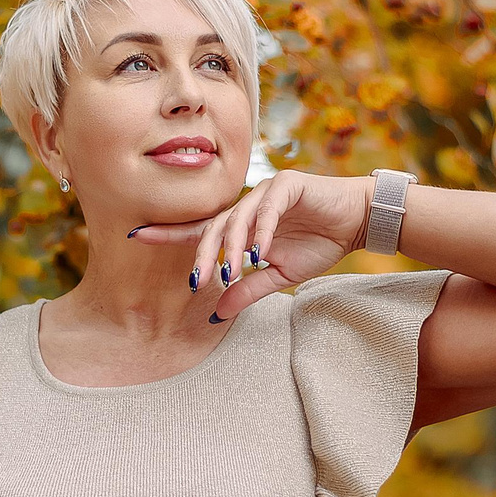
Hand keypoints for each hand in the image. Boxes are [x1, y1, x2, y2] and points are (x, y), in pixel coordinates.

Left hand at [127, 170, 373, 322]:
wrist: (358, 223)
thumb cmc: (320, 244)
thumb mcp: (280, 276)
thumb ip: (248, 289)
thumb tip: (217, 312)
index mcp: (242, 223)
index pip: (201, 229)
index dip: (170, 233)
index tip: (137, 236)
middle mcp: (248, 204)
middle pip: (214, 226)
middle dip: (202, 254)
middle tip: (195, 280)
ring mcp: (267, 191)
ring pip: (238, 217)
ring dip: (232, 247)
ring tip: (230, 272)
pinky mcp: (289, 184)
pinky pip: (268, 209)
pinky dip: (262, 231)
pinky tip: (259, 251)